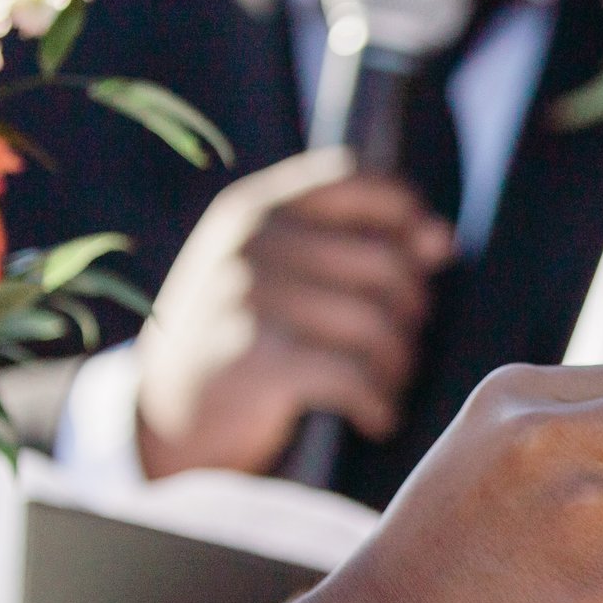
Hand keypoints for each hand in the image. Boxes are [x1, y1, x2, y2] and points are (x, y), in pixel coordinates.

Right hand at [136, 149, 457, 477]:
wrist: (161, 420)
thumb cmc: (237, 342)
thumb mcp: (273, 277)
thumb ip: (352, 247)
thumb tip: (441, 238)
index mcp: (257, 209)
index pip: (359, 181)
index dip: (407, 216)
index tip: (424, 257)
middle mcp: (252, 244)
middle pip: (387, 263)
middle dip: (411, 313)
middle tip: (400, 349)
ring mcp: (250, 298)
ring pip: (377, 324)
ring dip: (397, 366)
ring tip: (387, 386)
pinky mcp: (258, 360)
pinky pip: (354, 377)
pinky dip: (378, 405)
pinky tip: (376, 419)